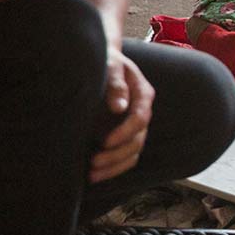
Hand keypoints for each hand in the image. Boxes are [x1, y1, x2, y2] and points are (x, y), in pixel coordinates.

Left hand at [91, 50, 153, 183]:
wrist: (103, 60)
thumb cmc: (106, 60)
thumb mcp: (111, 64)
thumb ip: (115, 83)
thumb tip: (119, 107)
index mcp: (143, 94)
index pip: (139, 119)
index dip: (124, 133)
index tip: (104, 142)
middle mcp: (142, 112)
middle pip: (137, 140)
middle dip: (116, 155)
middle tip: (94, 163)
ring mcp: (134, 125)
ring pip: (133, 153)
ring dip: (114, 166)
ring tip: (92, 174)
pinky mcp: (125, 134)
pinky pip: (126, 156)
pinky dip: (113, 168)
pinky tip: (95, 174)